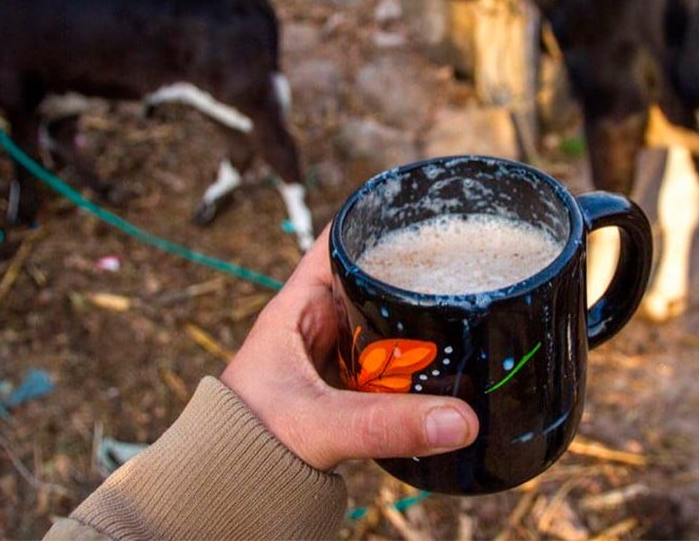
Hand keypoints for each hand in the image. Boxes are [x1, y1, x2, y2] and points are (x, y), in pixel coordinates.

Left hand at [221, 227, 478, 471]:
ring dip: (417, 317)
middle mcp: (318, 320)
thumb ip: (385, 425)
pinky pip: (389, 358)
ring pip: (384, 318)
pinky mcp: (347, 384)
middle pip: (373, 276)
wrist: (229, 488)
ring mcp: (334, 351)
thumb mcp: (320, 425)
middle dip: (414, 271)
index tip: (423, 211)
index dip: (377, 220)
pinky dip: (414, 359)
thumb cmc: (247, 443)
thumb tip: (461, 420)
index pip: (340, 241)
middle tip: (467, 267)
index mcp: (299, 306)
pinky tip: (446, 360)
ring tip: (469, 306)